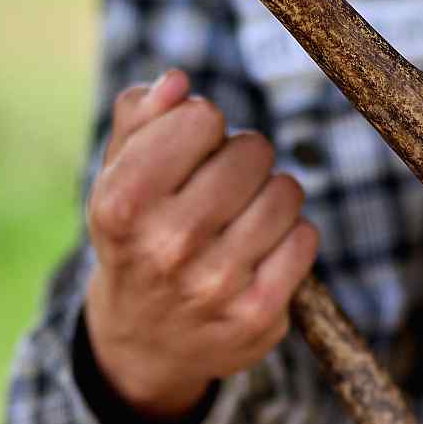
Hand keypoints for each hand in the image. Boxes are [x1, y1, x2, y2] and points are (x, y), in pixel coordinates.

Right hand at [84, 68, 319, 417]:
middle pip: (253, 150)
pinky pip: (305, 237)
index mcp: (124, 203)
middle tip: (219, 187)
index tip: (187, 153)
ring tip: (240, 217)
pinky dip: (290, 235)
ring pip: (286, 190)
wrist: (144, 341)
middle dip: (241, 157)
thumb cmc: (137, 236)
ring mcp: (216, 285)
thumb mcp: (117, 175)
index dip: (200, 126)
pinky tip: (259, 249)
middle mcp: (167, 245)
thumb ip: (141, 116)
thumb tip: (178, 82)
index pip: (202, 117)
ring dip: (269, 194)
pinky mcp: (258, 314)